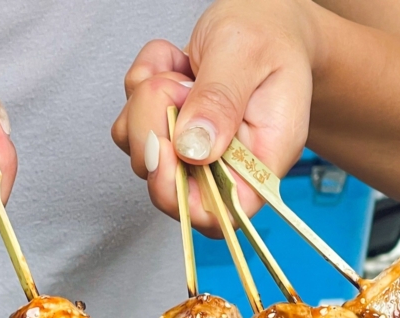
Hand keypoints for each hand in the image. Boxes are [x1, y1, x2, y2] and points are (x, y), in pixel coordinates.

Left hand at [112, 0, 318, 235]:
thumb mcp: (247, 53)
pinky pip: (131, 122)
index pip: (219, 215)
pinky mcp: (168, 131)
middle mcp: (226, 165)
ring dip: (145, 102)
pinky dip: (141, 85)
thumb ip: (220, 100)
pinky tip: (172, 64)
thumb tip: (194, 150)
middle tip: (175, 86)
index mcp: (261, 161)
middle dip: (153, 131)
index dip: (180, 197)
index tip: (163, 150)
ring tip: (181, 71)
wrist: (265, 17)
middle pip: (168, 187)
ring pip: (140, 151)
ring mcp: (192, 152)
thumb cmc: (268, 34)